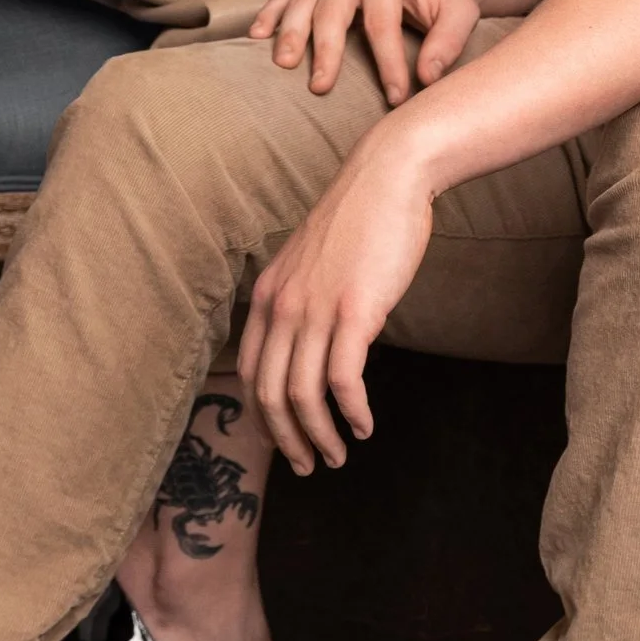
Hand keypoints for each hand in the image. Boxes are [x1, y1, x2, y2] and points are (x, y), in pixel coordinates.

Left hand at [238, 125, 437, 470]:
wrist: (389, 175)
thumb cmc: (360, 218)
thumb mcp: (312, 260)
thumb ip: (301, 299)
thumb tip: (309, 342)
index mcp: (268, 294)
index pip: (250, 373)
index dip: (261, 417)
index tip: (281, 441)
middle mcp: (282, 306)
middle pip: (270, 394)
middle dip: (286, 441)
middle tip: (307, 465)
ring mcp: (316, 310)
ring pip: (303, 396)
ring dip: (319, 436)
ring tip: (336, 456)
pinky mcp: (355, 312)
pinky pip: (344, 382)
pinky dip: (352, 413)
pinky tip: (364, 426)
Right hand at [249, 0, 481, 102]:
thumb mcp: (463, 9)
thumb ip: (450, 40)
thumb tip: (427, 78)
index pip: (382, 21)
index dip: (388, 62)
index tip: (396, 98)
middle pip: (333, 9)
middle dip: (326, 50)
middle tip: (320, 88)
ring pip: (302, 3)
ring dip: (290, 33)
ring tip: (284, 65)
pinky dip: (271, 14)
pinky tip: (257, 35)